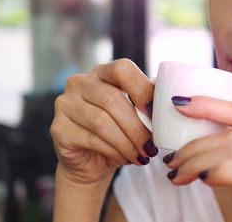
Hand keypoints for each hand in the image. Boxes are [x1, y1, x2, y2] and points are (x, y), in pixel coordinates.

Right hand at [50, 58, 156, 185]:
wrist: (92, 161)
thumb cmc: (119, 132)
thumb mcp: (137, 113)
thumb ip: (150, 100)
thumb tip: (173, 97)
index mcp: (102, 72)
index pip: (122, 68)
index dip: (142, 89)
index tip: (155, 114)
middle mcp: (79, 83)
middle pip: (112, 99)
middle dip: (137, 127)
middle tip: (151, 147)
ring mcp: (65, 104)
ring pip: (102, 122)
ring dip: (127, 142)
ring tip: (141, 155)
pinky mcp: (58, 128)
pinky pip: (91, 139)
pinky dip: (114, 151)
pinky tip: (125, 158)